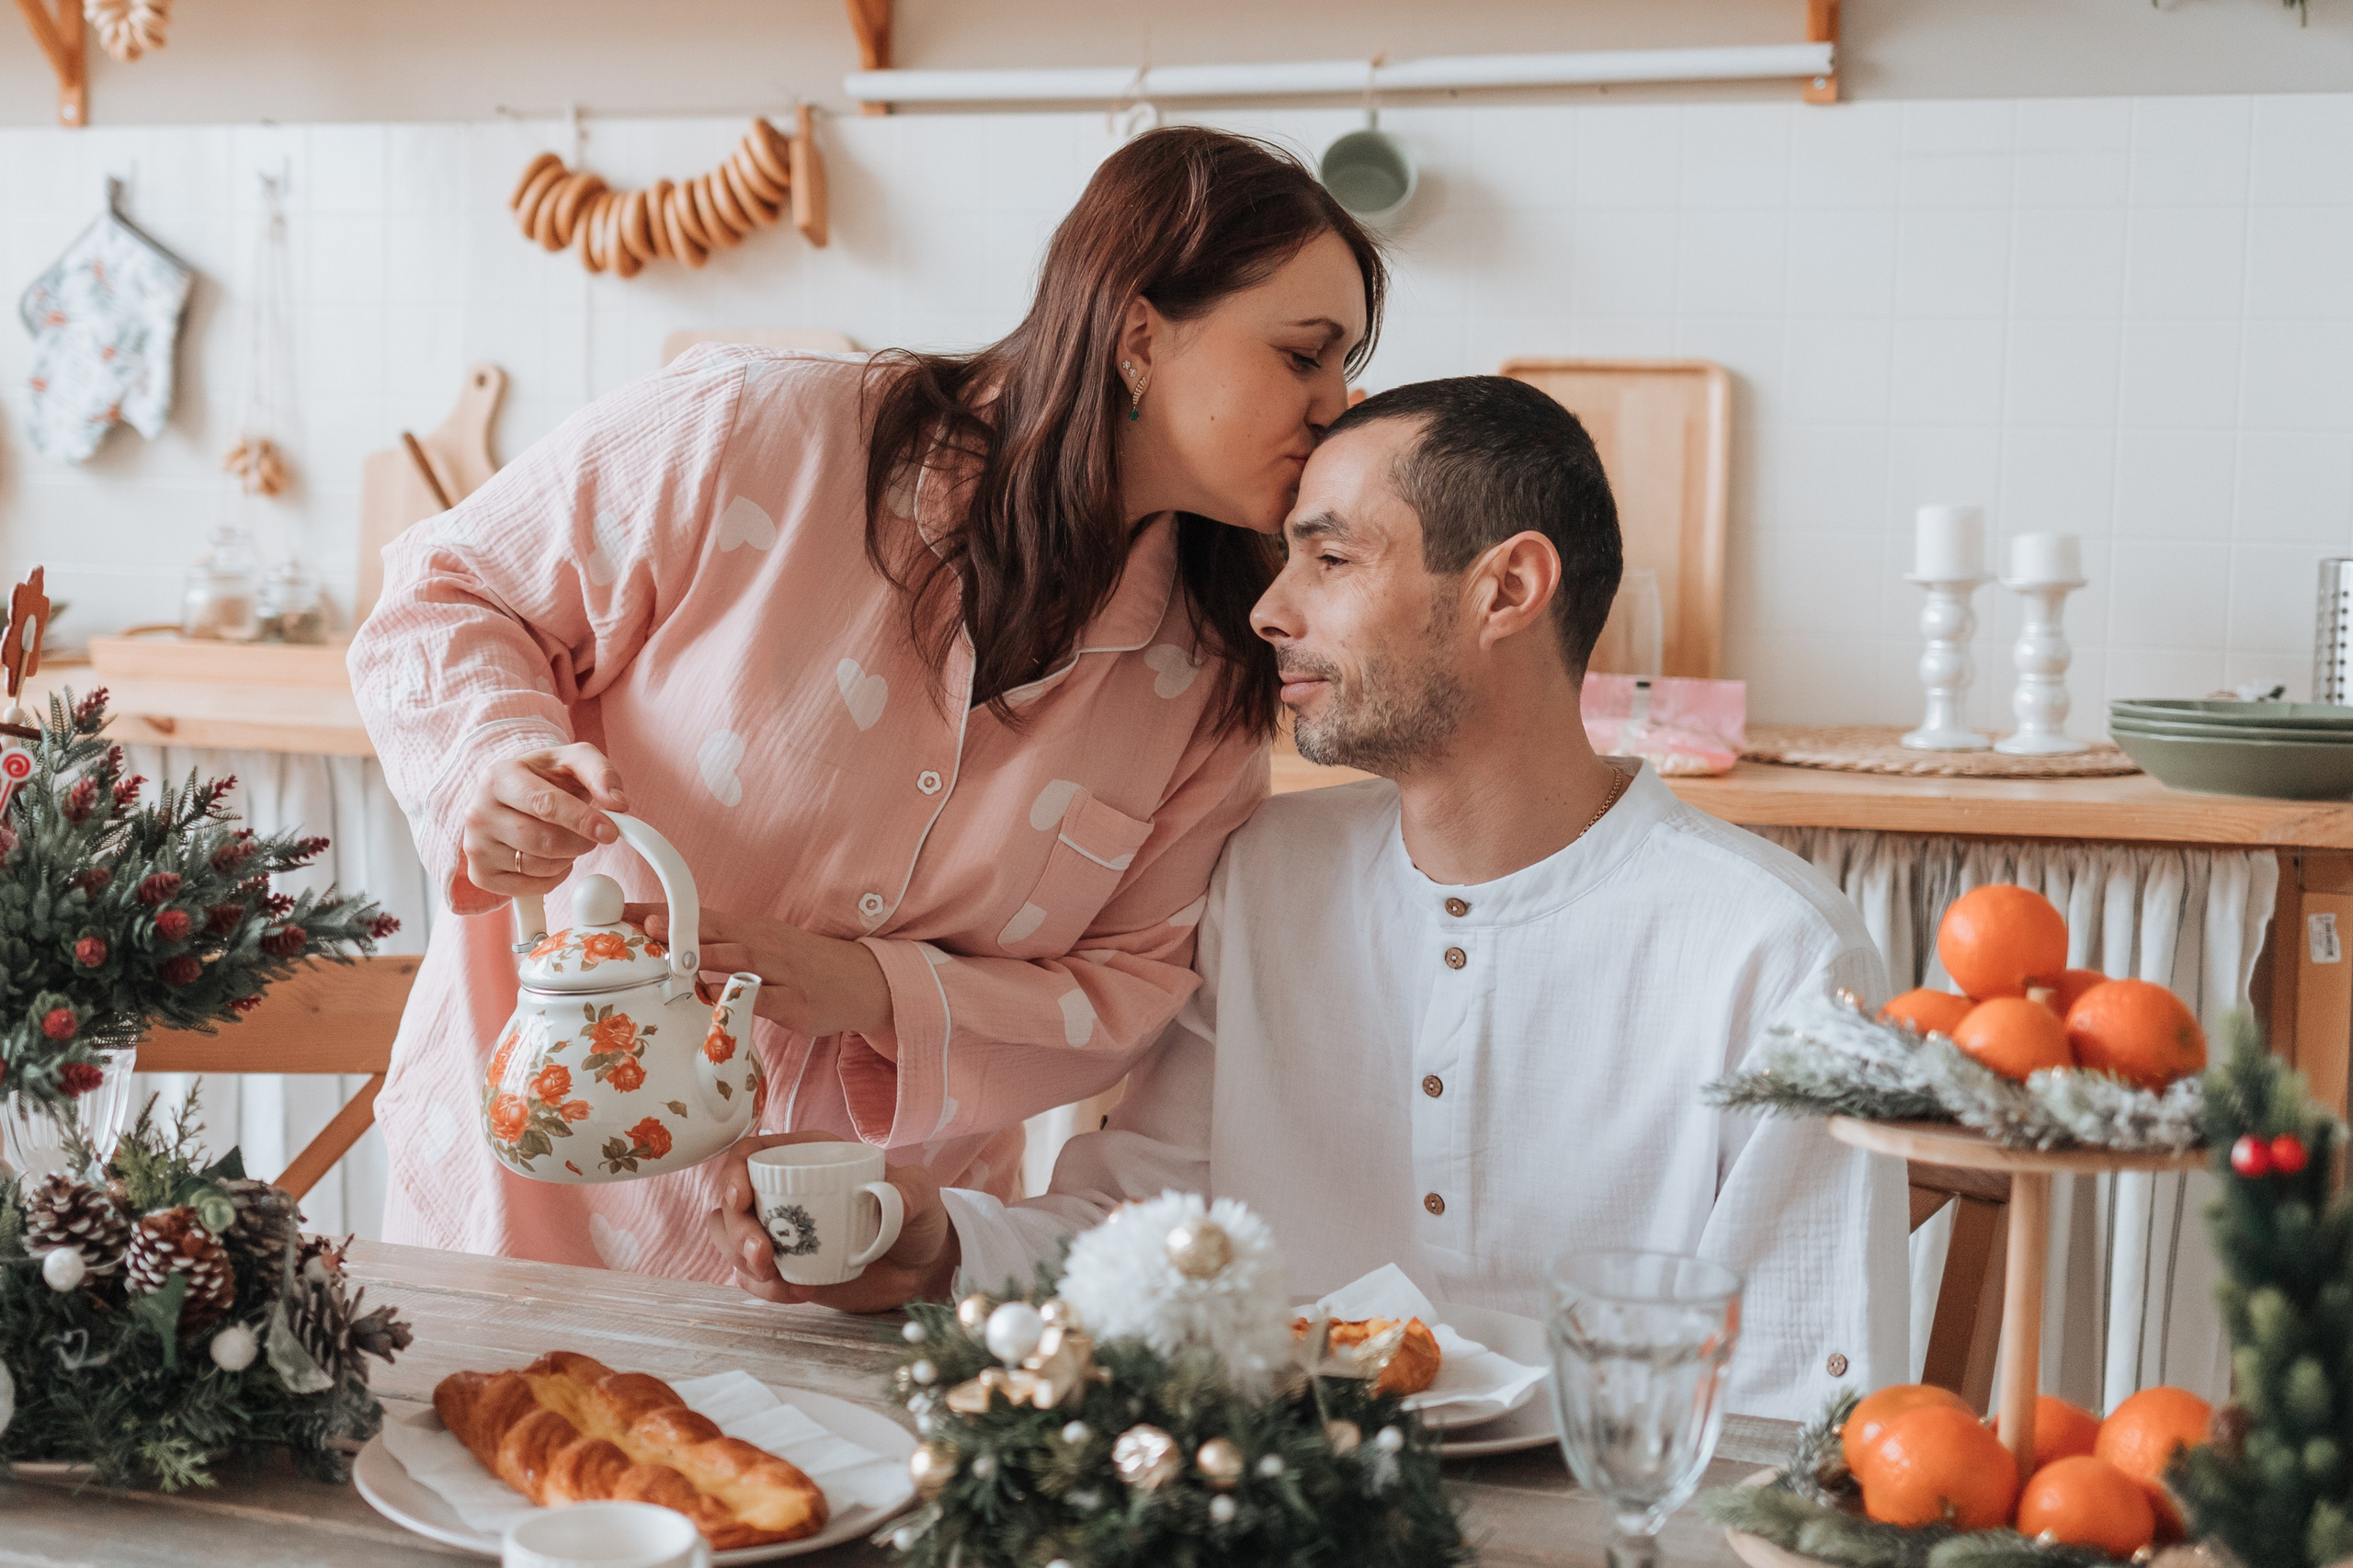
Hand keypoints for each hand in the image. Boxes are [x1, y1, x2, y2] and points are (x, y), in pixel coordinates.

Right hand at [462, 743, 626, 898]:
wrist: (512, 795)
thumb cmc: (545, 777)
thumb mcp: (573, 760)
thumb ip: (601, 773)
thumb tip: (618, 804)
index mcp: (498, 777)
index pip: (544, 805)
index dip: (582, 820)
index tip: (610, 832)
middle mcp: (478, 812)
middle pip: (544, 842)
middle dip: (580, 842)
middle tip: (593, 834)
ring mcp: (475, 846)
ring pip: (539, 867)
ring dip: (568, 858)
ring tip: (566, 839)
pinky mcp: (480, 874)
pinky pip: (529, 889)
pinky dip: (553, 878)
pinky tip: (551, 857)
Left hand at [624, 903, 893, 1041]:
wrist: (860, 980)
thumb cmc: (799, 967)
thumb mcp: (759, 949)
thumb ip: (717, 951)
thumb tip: (663, 957)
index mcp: (746, 930)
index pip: (694, 915)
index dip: (658, 910)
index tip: (619, 910)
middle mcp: (760, 943)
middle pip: (713, 930)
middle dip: (677, 926)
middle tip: (642, 924)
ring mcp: (779, 971)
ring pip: (739, 959)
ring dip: (706, 956)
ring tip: (674, 958)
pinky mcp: (795, 1001)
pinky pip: (764, 999)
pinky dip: (741, 997)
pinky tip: (718, 1000)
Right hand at [708, 1132, 958, 1312]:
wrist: (920, 1267)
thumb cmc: (915, 1216)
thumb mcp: (919, 1194)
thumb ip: (909, 1192)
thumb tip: (891, 1200)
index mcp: (807, 1158)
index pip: (750, 1155)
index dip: (732, 1172)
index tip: (740, 1198)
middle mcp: (783, 1193)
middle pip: (730, 1205)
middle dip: (736, 1231)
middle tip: (762, 1255)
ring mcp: (780, 1233)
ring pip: (731, 1242)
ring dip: (742, 1262)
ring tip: (776, 1279)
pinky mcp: (785, 1268)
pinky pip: (753, 1277)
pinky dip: (763, 1288)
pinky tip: (795, 1293)